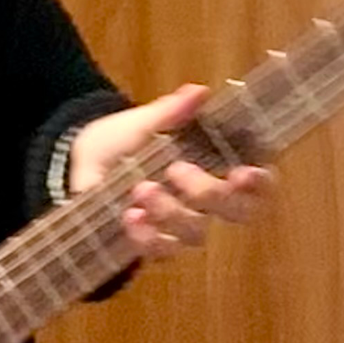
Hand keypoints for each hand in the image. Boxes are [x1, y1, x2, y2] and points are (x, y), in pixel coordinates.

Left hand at [69, 84, 273, 259]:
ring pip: (196, 231)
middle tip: (176, 169)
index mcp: (213, 165)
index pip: (258, 183)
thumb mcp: (141, 122)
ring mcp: (181, 224)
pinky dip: (147, 237)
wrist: (82, 163)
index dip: (261, 182)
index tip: (244, 172)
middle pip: (237, 211)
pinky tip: (130, 217)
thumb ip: (170, 112)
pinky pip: (162, 250)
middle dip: (211, 193)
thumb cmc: (122, 140)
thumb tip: (199, 92)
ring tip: (141, 189)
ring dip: (170, 211)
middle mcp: (205, 200)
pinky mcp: (154, 243)